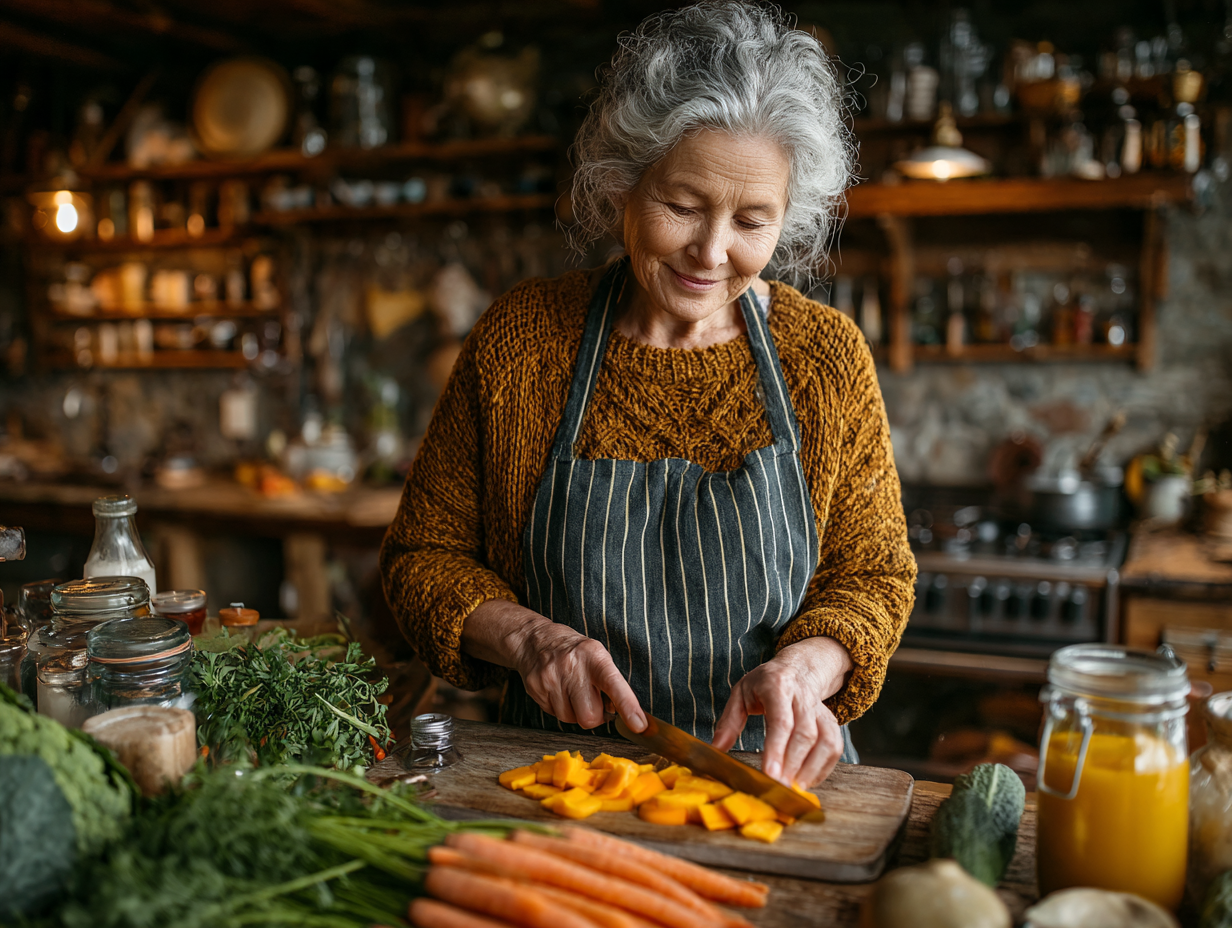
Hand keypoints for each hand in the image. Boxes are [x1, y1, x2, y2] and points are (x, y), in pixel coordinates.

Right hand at [462, 599, 645, 731]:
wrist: (536, 640)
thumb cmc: (575, 652)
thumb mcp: (598, 657)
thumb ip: (612, 683)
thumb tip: (622, 713)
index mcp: (595, 657)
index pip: (614, 684)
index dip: (627, 706)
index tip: (639, 724)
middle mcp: (572, 667)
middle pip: (589, 716)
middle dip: (594, 716)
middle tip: (591, 700)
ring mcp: (551, 678)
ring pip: (570, 719)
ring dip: (575, 712)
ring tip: (571, 692)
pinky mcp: (535, 688)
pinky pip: (554, 715)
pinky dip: (560, 708)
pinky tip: (558, 692)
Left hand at [711, 637, 852, 787]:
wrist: (797, 669)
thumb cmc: (765, 683)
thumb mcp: (741, 693)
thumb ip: (729, 721)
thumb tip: (716, 750)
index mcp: (777, 686)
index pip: (781, 720)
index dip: (776, 749)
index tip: (770, 773)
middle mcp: (802, 697)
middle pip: (804, 735)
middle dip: (792, 765)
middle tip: (778, 788)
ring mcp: (820, 710)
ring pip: (825, 742)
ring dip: (811, 769)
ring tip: (793, 788)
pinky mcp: (831, 722)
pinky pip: (834, 747)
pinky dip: (823, 768)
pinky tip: (806, 781)